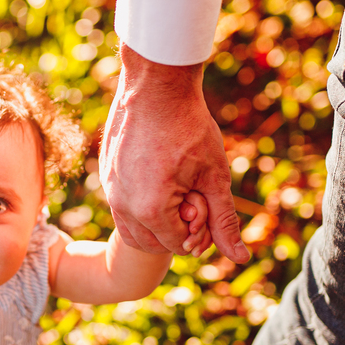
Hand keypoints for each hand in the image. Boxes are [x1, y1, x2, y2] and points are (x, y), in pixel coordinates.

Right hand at [100, 44, 248, 262]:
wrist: (156, 85)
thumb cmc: (190, 127)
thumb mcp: (214, 176)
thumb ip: (224, 220)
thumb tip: (239, 258)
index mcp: (151, 208)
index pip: (177, 245)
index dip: (198, 231)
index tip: (205, 200)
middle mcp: (123, 204)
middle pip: (151, 244)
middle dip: (175, 231)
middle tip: (192, 197)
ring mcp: (110, 189)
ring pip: (132, 230)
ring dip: (155, 223)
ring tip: (177, 192)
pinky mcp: (105, 174)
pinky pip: (121, 207)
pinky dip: (140, 206)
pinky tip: (160, 179)